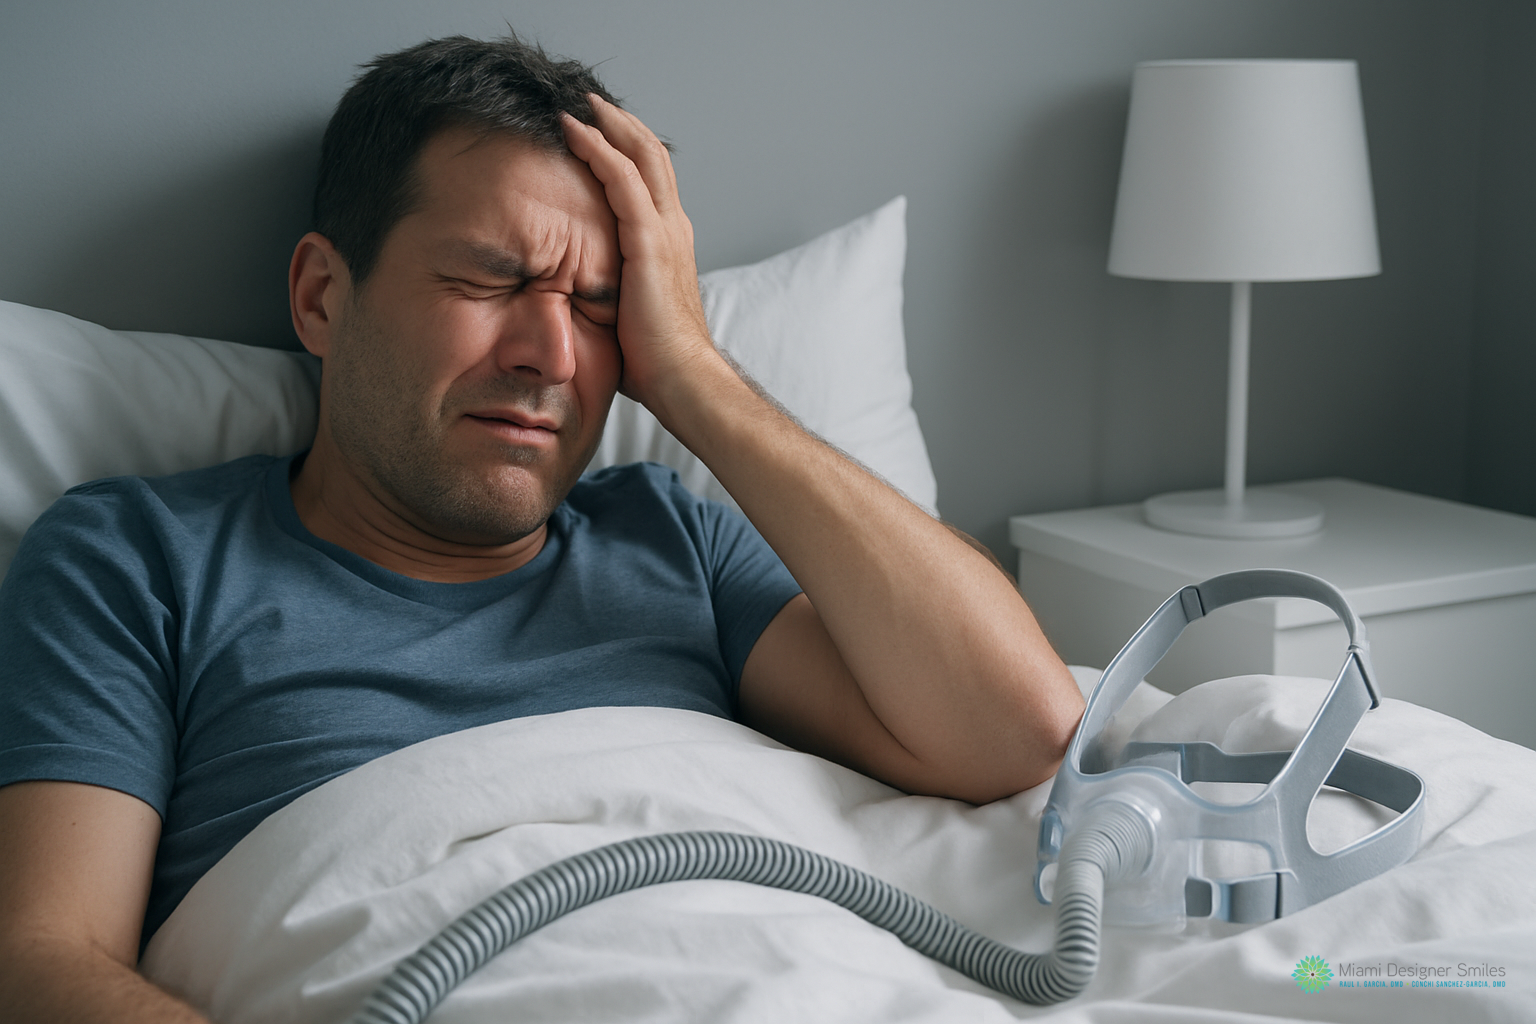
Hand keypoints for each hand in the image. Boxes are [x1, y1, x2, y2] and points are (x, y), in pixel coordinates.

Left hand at [560, 97, 719, 411]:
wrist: (683, 380)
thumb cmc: (657, 362)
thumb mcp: (629, 314)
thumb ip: (612, 292)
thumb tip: (576, 299)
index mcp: (671, 244)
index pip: (653, 180)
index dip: (630, 149)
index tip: (602, 130)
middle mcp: (674, 228)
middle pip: (651, 155)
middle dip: (621, 123)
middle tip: (590, 100)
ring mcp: (665, 231)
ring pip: (640, 154)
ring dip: (608, 123)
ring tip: (579, 102)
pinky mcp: (649, 240)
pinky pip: (620, 178)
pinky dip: (597, 148)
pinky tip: (573, 131)